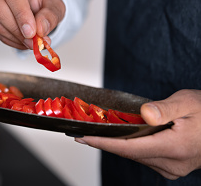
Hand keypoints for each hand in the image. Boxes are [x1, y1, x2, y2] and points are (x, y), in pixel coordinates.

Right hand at [0, 0, 64, 49]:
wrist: (36, 2)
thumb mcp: (56, 5)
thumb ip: (51, 16)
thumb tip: (40, 29)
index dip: (21, 14)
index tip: (31, 32)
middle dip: (16, 28)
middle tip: (32, 41)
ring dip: (14, 37)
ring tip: (31, 42)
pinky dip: (9, 40)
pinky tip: (22, 40)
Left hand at [75, 89, 200, 179]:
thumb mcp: (188, 102)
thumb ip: (164, 108)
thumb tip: (145, 113)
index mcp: (175, 147)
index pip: (130, 148)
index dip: (104, 144)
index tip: (83, 138)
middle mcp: (172, 163)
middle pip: (130, 153)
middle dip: (105, 143)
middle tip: (82, 132)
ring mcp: (173, 168)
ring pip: (136, 156)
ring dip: (118, 145)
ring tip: (97, 132)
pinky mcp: (172, 167)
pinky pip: (145, 157)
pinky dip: (131, 147)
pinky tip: (122, 136)